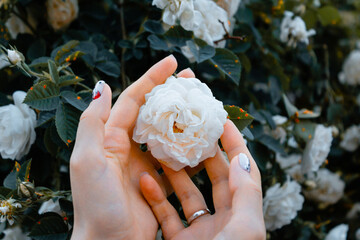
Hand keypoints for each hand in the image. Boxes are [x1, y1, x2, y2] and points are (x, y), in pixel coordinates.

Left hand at [70, 55, 193, 239]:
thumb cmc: (95, 205)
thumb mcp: (86, 160)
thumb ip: (93, 122)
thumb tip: (103, 86)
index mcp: (110, 139)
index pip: (133, 100)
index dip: (152, 79)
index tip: (172, 62)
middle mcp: (127, 148)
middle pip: (153, 113)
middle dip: (171, 94)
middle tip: (193, 79)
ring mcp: (144, 165)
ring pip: (167, 134)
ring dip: (183, 118)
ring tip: (202, 105)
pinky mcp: (158, 182)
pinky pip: (176, 160)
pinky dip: (189, 148)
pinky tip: (204, 139)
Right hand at [140, 120, 265, 239]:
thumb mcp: (246, 228)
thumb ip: (245, 194)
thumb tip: (239, 159)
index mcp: (243, 216)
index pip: (243, 172)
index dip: (236, 145)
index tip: (223, 121)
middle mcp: (223, 220)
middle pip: (215, 178)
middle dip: (203, 152)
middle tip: (190, 130)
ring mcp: (200, 231)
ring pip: (187, 193)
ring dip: (175, 172)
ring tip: (163, 148)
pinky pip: (165, 214)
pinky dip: (155, 197)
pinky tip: (146, 179)